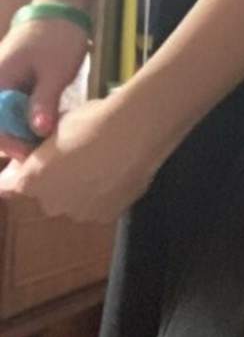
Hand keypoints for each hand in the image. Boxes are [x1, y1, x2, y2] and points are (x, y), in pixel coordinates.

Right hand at [0, 18, 90, 157]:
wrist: (61, 9)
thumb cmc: (58, 37)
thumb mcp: (55, 71)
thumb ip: (43, 101)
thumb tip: (36, 131)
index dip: (10, 143)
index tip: (32, 154)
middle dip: (13, 140)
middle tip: (40, 153)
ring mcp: (0, 83)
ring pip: (4, 117)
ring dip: (19, 131)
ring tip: (43, 143)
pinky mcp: (10, 84)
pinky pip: (11, 108)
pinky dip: (24, 119)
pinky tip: (44, 126)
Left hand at [0, 90, 161, 222]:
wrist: (137, 131)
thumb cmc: (93, 121)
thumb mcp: (57, 125)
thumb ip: (39, 146)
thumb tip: (36, 151)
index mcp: (30, 182)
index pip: (5, 186)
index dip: (16, 172)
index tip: (30, 158)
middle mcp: (50, 205)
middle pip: (43, 195)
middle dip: (52, 179)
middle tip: (73, 155)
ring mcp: (80, 214)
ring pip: (73, 202)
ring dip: (80, 187)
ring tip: (102, 162)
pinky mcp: (108, 216)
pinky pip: (99, 204)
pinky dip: (104, 192)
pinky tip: (117, 171)